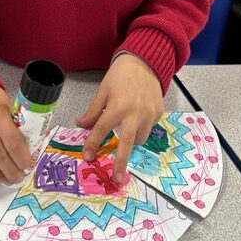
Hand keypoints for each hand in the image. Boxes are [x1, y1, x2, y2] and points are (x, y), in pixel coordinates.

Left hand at [76, 54, 163, 184]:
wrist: (144, 62)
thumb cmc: (120, 75)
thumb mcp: (103, 90)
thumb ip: (93, 111)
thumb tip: (80, 124)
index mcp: (118, 106)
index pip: (102, 128)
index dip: (93, 143)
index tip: (87, 156)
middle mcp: (135, 112)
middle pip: (127, 142)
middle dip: (121, 162)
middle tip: (116, 178)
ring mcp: (150, 114)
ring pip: (140, 138)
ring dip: (131, 141)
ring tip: (126, 131)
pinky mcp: (159, 113)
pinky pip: (149, 128)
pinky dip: (141, 128)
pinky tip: (138, 117)